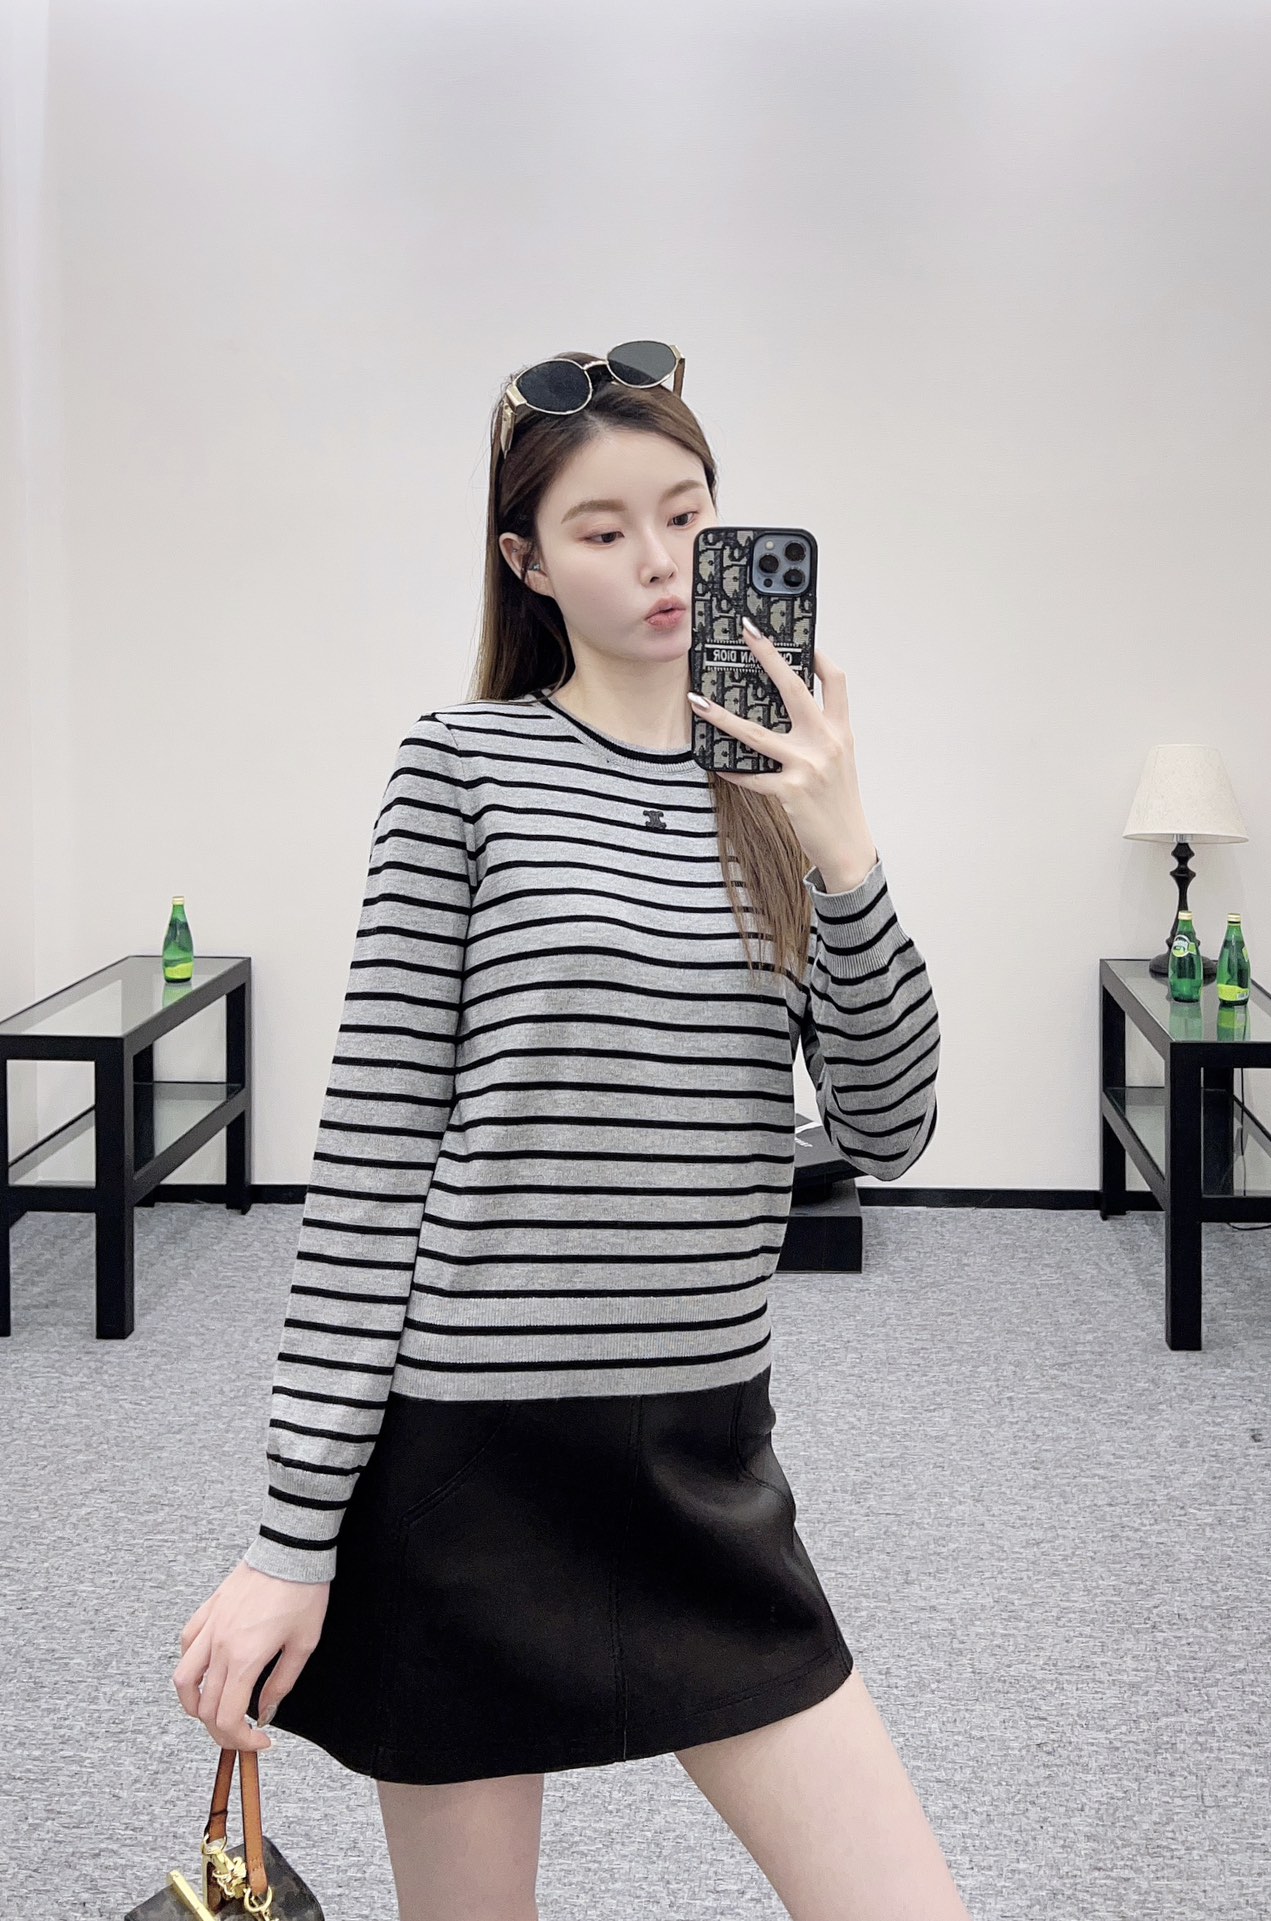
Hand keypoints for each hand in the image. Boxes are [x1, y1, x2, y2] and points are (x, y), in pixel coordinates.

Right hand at [173, 1559, 329, 1751]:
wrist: (292, 1550)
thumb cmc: (303, 1592)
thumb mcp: (303, 1645)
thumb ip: (281, 1684)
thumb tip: (266, 1713)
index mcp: (244, 1658)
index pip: (228, 1717)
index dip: (241, 1740)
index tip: (260, 1741)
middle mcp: (219, 1646)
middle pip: (205, 1707)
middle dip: (221, 1731)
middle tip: (242, 1735)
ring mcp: (210, 1627)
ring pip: (183, 1680)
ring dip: (194, 1705)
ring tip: (214, 1711)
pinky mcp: (208, 1610)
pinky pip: (187, 1645)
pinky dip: (191, 1666)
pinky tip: (208, 1670)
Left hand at [688, 616, 875, 887]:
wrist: (849, 847)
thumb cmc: (838, 802)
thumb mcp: (838, 761)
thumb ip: (818, 734)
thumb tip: (785, 712)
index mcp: (840, 731)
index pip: (835, 680)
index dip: (818, 655)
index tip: (800, 637)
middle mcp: (826, 742)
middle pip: (794, 688)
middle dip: (769, 655)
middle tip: (748, 632)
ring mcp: (808, 766)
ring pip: (756, 734)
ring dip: (722, 716)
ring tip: (697, 701)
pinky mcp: (790, 792)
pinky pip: (751, 776)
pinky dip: (732, 771)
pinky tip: (717, 764)